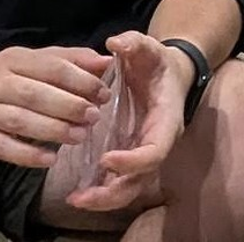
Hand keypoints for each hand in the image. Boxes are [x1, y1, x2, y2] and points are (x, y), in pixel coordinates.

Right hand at [0, 45, 111, 166]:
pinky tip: (51, 159)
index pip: (50, 67)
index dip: (80, 80)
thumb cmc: (3, 78)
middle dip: (69, 105)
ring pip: (21, 121)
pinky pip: (5, 148)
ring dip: (53, 130)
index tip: (103, 93)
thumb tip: (105, 62)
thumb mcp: (30, 60)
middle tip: (94, 115)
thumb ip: (68, 60)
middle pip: (36, 94)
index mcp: (13, 60)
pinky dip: (29, 155)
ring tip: (80, 136)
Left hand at [66, 31, 196, 211]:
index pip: (155, 151)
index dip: (132, 160)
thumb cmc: (157, 62)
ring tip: (75, 201)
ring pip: (130, 187)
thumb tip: (115, 43)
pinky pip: (120, 181)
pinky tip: (77, 195)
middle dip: (113, 192)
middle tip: (82, 198)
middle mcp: (158, 143)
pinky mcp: (132, 156)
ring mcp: (145, 153)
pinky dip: (101, 191)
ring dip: (104, 198)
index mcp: (166, 121)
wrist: (169, 74)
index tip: (105, 159)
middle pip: (141, 180)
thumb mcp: (148, 46)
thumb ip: (134, 43)